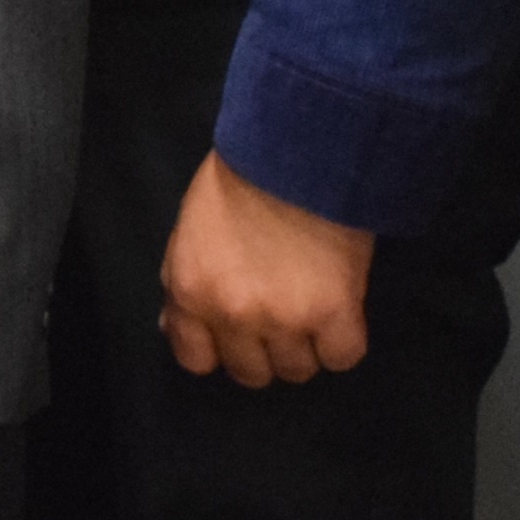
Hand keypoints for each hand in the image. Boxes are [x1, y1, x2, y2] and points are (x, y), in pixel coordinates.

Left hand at [160, 152, 372, 386]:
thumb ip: (181, 284)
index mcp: (190, 291)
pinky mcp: (335, 313)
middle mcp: (232, 313)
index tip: (237, 332)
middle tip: (281, 314)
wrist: (298, 146)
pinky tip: (340, 312)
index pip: (196, 360)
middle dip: (265, 349)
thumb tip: (176, 330)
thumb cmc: (239, 179)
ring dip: (307, 345)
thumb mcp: (189, 232)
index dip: (219, 349)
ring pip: (298, 371)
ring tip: (313, 307)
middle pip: (252, 373)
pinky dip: (343, 341)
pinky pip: (342, 357)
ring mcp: (285, 318)